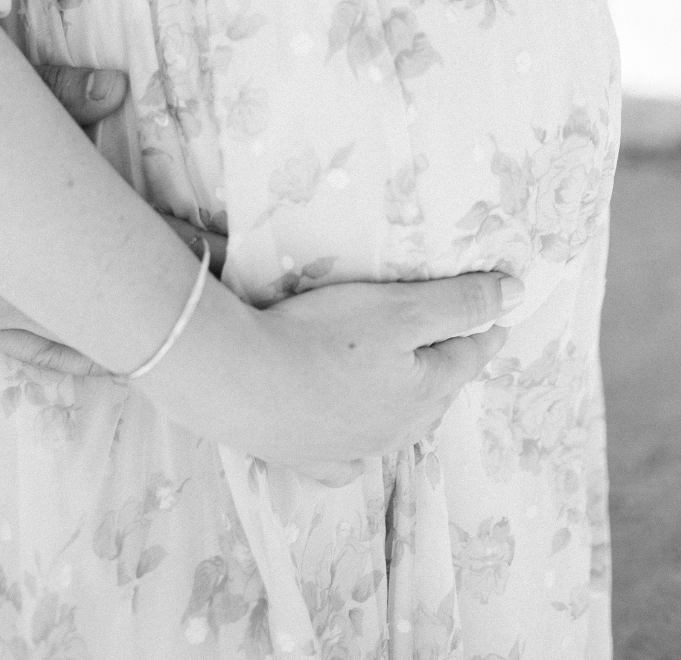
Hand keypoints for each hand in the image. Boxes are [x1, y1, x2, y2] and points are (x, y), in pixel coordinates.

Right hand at [0, 65, 224, 373]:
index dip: (176, 245)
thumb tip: (117, 88)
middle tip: (211, 285)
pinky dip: (79, 355)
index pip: (121, 239)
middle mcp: (12, 275)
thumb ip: (52, 90)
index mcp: (24, 220)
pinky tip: (112, 356)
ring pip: (81, 333)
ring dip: (125, 326)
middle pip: (112, 295)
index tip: (218, 244)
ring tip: (176, 325)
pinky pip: (37, 351)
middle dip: (164, 292)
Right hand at [149, 271, 516, 468]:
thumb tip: (516, 293)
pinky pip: (346, 463)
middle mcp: (397, 427)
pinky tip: (354, 452)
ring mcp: (353, 449)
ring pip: (396, 429)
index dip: (482, 330)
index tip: (498, 317)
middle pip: (435, 395)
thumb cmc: (321, 337)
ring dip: (407, 408)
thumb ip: (457, 302)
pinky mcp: (309, 459)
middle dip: (447, 370)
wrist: (241, 382)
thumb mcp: (397, 308)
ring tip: (408, 390)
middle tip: (452, 348)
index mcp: (424, 389)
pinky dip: (357, 454)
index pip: (466, 355)